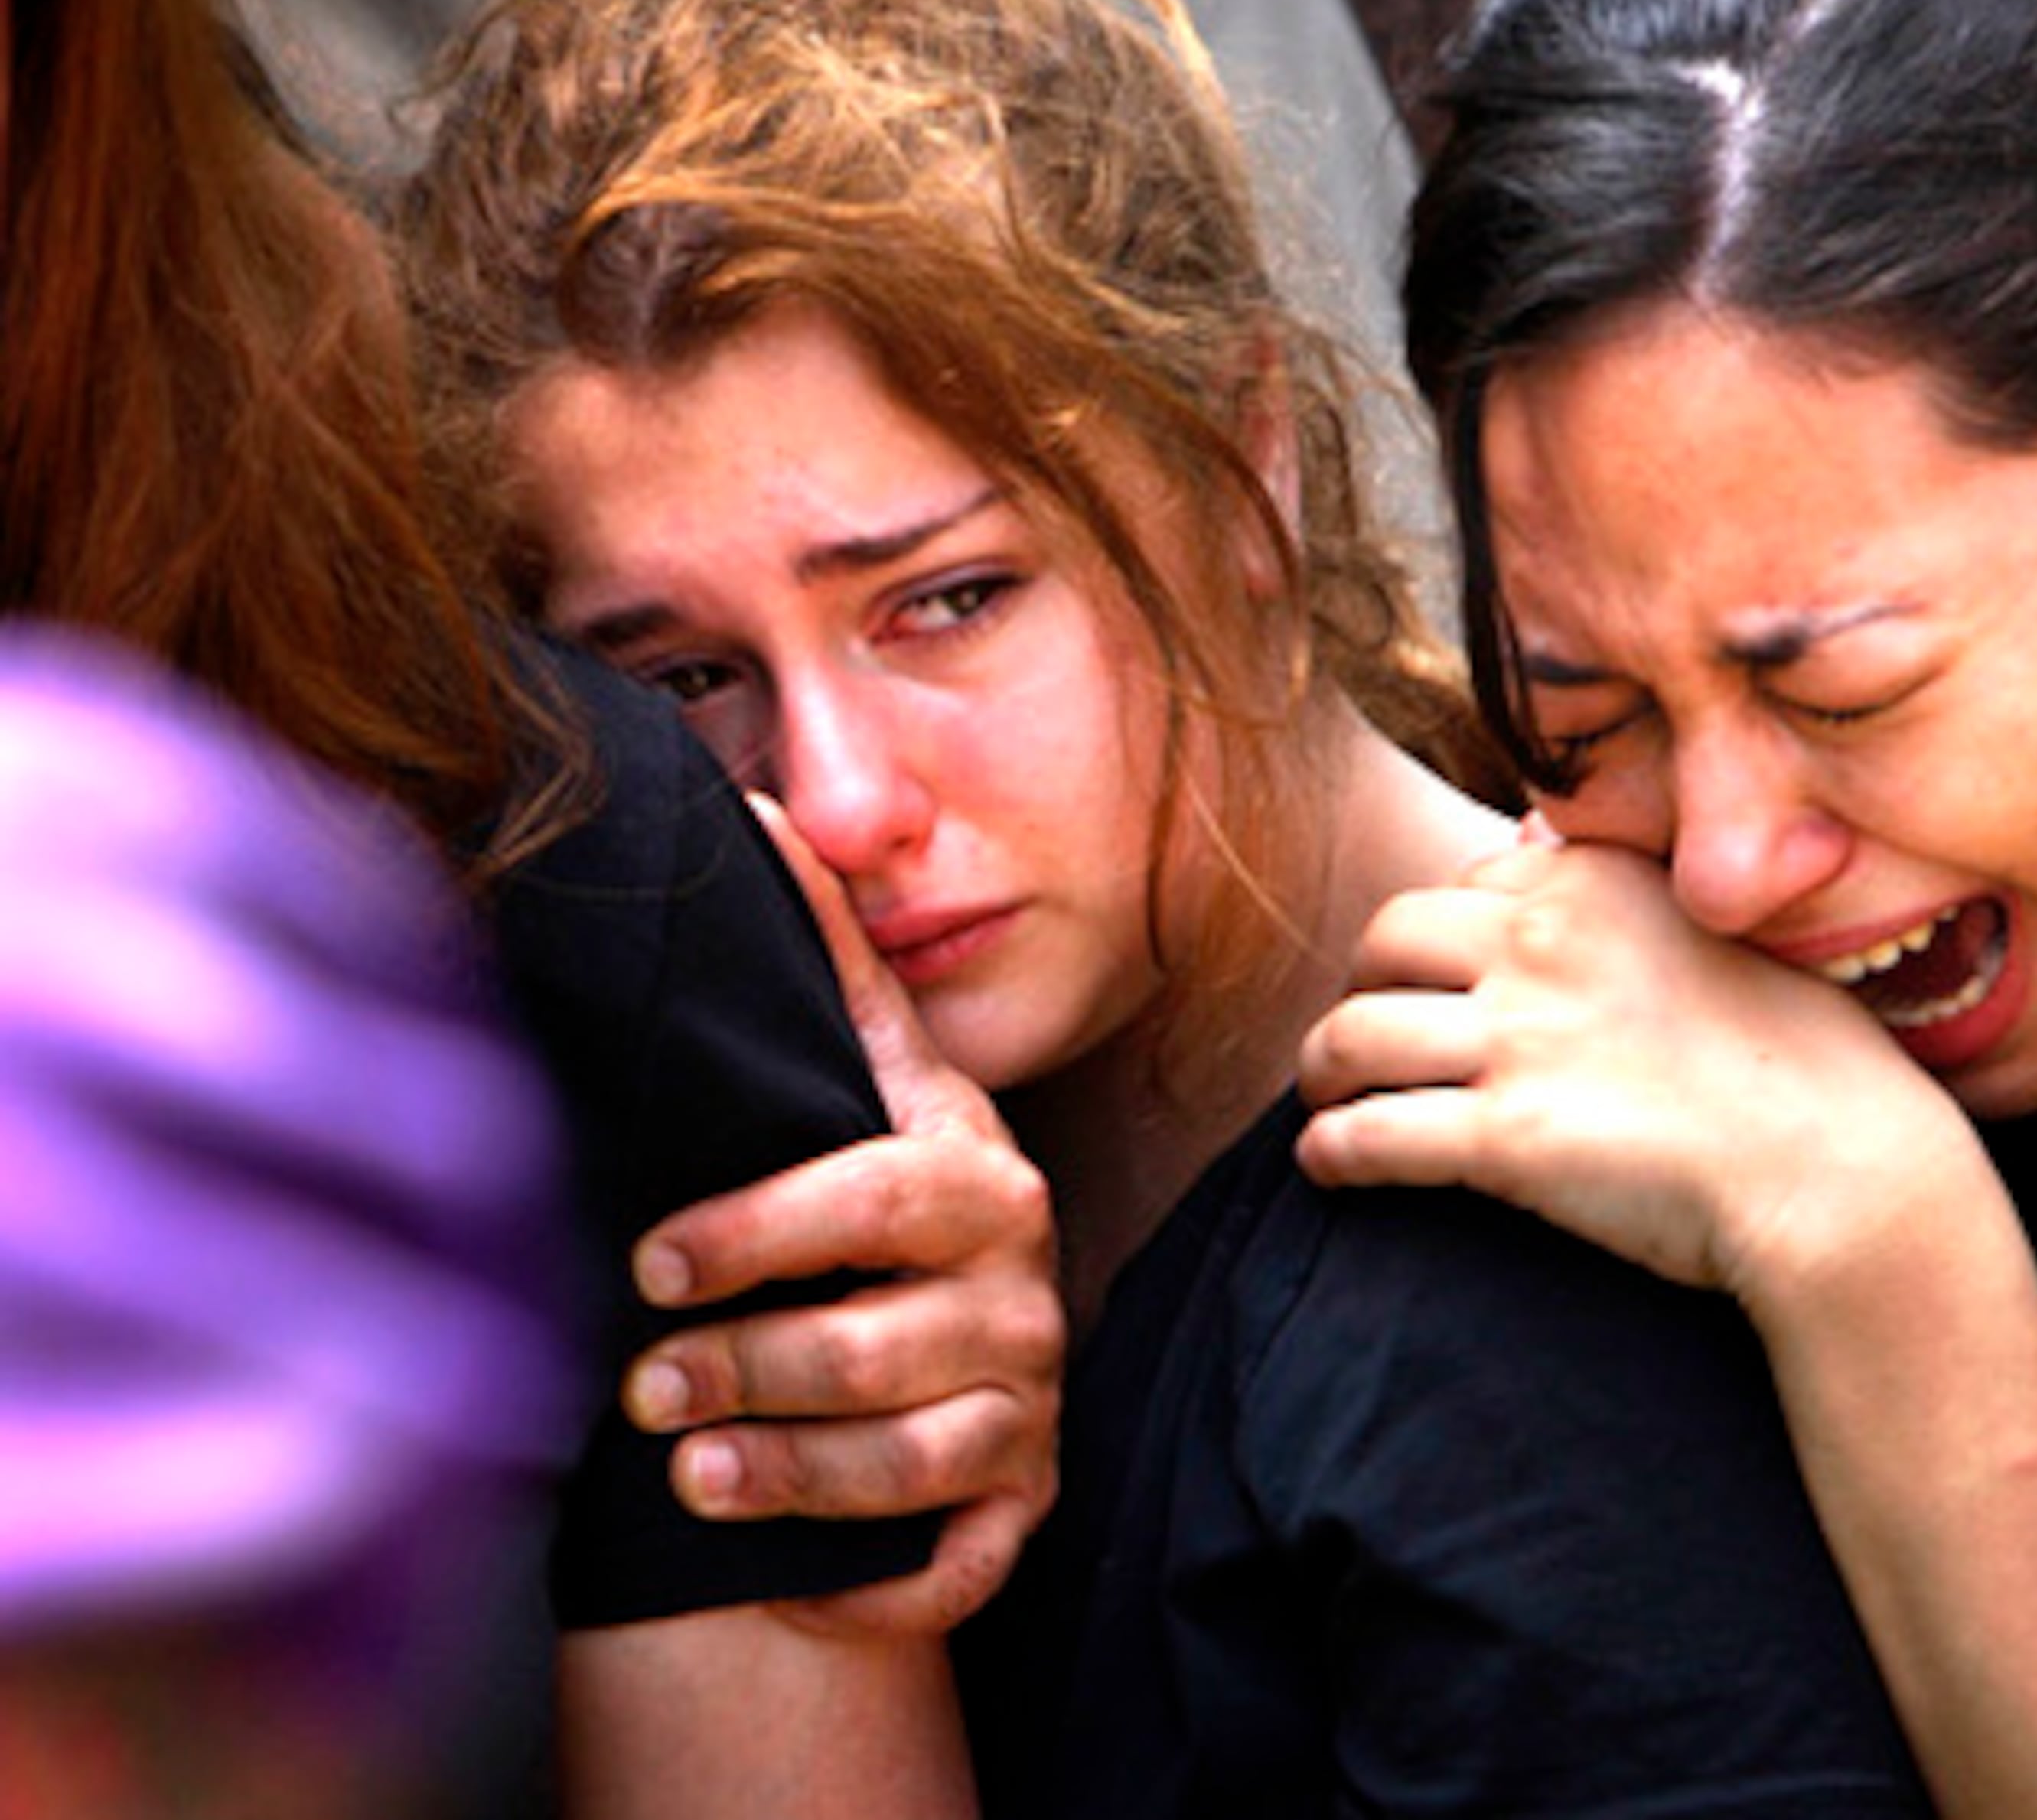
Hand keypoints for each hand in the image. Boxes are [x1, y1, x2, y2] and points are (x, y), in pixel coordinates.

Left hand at [620, 796, 1063, 1634]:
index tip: (651, 1259)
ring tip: (685, 1476)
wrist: (967, 1317)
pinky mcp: (1022, 1505)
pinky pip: (969, 1566)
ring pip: (915, 1463)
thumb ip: (830, 957)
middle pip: (887, 1344)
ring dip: (795, 1480)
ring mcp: (1027, 1404)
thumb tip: (756, 811)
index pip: (878, 1199)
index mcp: (977, 1182)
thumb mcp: (873, 1073)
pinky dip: (892, 1591)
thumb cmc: (886, 1190)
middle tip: (640, 1388)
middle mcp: (1020, 1295)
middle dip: (756, 1366)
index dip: (763, 1231)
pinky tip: (804, 1594)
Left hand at [1297, 839, 1975, 1302]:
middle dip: (1362, 986)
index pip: (1463, 887)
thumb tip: (1526, 835)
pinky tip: (1329, 1168)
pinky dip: (1329, 1153)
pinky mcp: (1506, 1139)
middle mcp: (1543, 947)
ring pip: (1352, 1036)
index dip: (1443, 940)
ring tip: (1328, 1100)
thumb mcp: (1717, 928)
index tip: (1441, 984)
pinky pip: (1367, 1136)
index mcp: (1593, 886)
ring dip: (1321, 1071)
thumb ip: (1617, 889)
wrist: (1841, 1164)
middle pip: (1385, 941)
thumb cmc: (1800, 1057)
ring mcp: (1520, 1042)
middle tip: (1365, 1037)